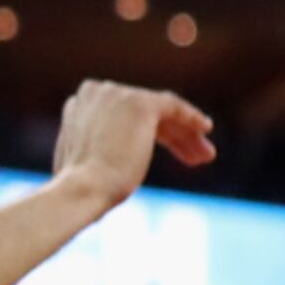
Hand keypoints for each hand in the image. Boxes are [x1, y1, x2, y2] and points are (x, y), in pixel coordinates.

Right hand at [47, 80, 217, 206]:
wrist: (83, 189)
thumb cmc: (80, 190)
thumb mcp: (83, 166)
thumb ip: (96, 153)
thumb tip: (110, 162)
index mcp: (78, 106)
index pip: (122, 114)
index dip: (147, 132)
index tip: (166, 150)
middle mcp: (96, 93)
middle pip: (144, 113)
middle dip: (171, 134)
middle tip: (192, 157)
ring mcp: (118, 95)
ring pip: (161, 112)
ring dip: (184, 134)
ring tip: (204, 157)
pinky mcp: (140, 103)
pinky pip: (173, 106)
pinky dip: (191, 117)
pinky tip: (206, 129)